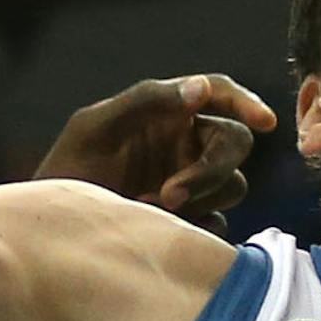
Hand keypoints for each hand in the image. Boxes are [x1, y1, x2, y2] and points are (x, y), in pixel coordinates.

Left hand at [35, 75, 276, 232]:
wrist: (55, 232)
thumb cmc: (68, 170)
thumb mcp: (96, 128)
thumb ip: (148, 101)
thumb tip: (200, 88)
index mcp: (168, 113)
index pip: (219, 95)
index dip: (245, 102)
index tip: (264, 121)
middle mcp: (185, 145)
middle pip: (234, 144)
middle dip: (210, 168)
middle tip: (168, 194)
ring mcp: (192, 186)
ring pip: (232, 186)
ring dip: (201, 198)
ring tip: (148, 211)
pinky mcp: (192, 224)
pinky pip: (218, 225)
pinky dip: (196, 228)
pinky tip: (159, 232)